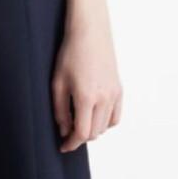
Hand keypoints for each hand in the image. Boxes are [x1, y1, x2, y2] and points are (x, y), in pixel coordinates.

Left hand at [51, 16, 122, 152]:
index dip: (71, 143)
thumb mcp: (58, 83)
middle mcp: (104, 98)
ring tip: (79, 122)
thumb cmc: (70, 54)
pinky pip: (115, 116)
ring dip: (92, 130)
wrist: (90, 32)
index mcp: (87, 97)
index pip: (82, 133)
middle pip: (94, 133)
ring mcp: (114, 94)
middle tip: (67, 134)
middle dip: (80, 137)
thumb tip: (65, 130)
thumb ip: (60, 110)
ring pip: (105, 127)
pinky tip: (94, 116)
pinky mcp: (119, 89)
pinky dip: (105, 122)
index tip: (63, 146)